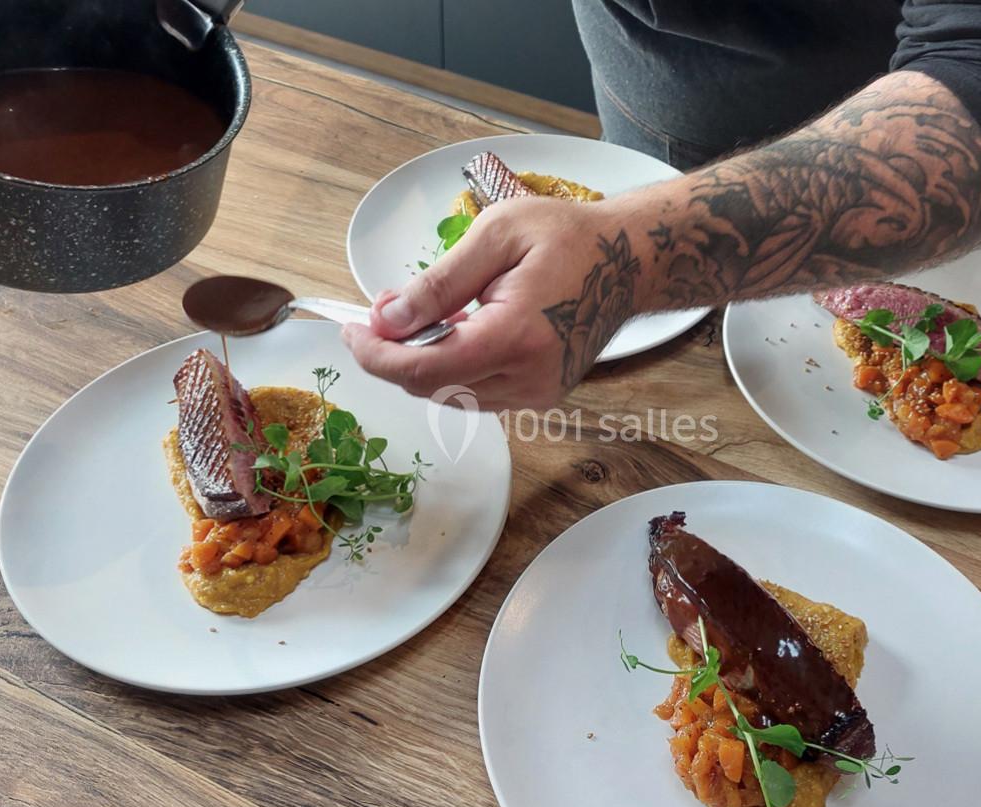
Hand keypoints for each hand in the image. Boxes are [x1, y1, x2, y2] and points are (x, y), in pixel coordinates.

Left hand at [343, 195, 647, 410]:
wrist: (629, 261)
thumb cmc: (567, 237)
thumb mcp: (496, 235)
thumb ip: (439, 282)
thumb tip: (387, 319)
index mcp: (516, 335)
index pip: (425, 369)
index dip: (377, 356)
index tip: (351, 330)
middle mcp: (529, 376)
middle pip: (432, 388)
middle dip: (394, 354)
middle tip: (383, 310)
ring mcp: (538, 392)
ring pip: (451, 396)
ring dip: (422, 362)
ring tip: (421, 316)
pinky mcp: (541, 395)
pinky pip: (477, 393)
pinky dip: (452, 368)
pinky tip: (456, 332)